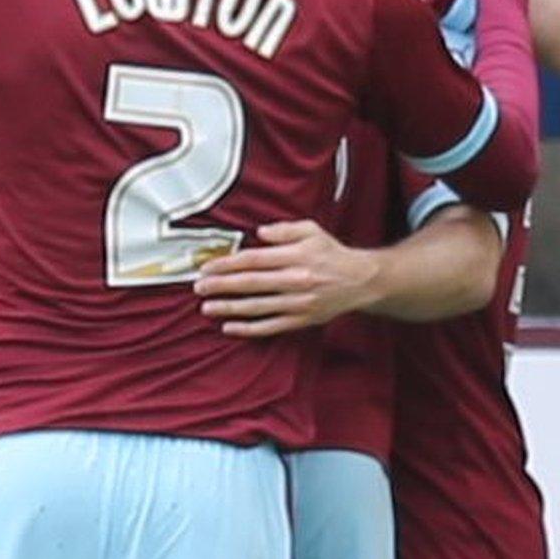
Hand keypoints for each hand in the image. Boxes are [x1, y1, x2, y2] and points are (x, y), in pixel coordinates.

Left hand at [194, 220, 379, 336]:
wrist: (360, 280)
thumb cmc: (331, 253)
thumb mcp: (310, 230)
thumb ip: (284, 229)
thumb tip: (259, 233)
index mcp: (295, 256)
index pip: (254, 260)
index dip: (227, 264)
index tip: (208, 266)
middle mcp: (296, 280)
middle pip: (251, 283)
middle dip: (221, 286)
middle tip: (199, 287)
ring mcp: (298, 303)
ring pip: (257, 307)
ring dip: (229, 308)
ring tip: (207, 307)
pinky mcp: (301, 320)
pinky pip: (270, 326)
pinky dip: (249, 329)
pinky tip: (230, 327)